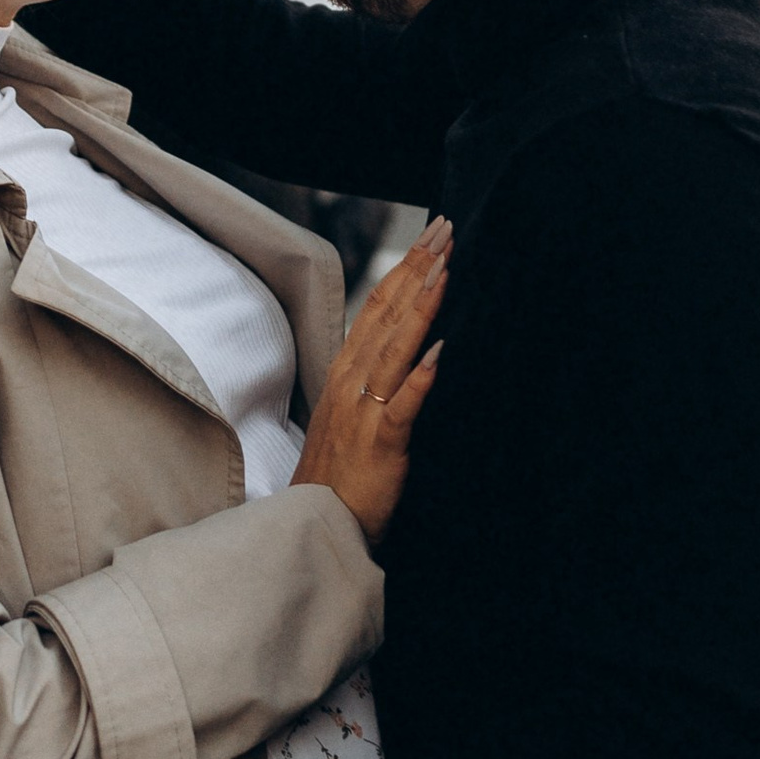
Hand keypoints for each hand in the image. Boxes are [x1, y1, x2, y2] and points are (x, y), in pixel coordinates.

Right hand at [291, 218, 447, 545]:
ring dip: (420, 307)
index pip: (376, 309)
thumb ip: (373, 382)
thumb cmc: (338, 479)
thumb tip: (406, 352)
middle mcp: (350, 385)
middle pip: (385, 315)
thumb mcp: (352, 418)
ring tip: (445, 269)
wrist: (314, 528)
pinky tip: (441, 350)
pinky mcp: (380, 444)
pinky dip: (420, 377)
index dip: (402, 270)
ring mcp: (362, 412)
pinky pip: (401, 405)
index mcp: (345, 376)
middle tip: (445, 231)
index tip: (430, 238)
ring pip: (393, 349)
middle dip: (415, 269)